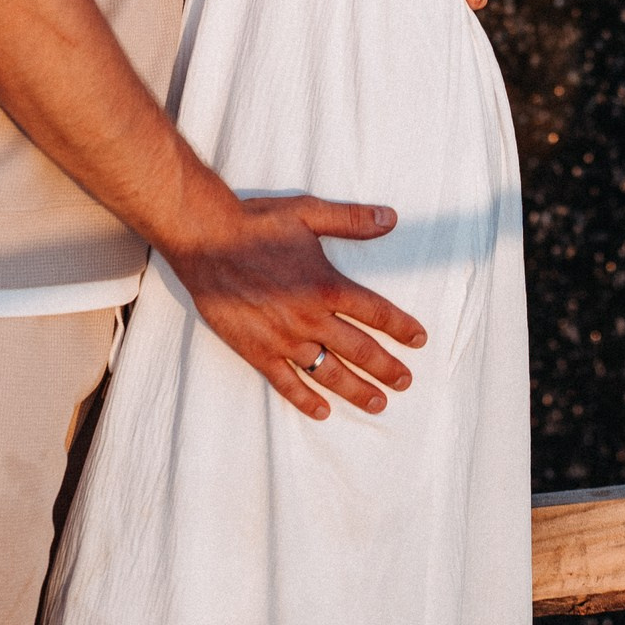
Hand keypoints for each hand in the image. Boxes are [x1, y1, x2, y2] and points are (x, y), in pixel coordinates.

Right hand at [161, 190, 425, 422]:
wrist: (206, 240)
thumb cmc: (257, 223)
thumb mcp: (308, 212)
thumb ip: (351, 220)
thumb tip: (392, 218)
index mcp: (326, 285)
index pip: (375, 312)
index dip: (401, 326)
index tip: (419, 339)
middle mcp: (310, 317)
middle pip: (359, 349)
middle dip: (386, 367)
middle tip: (405, 382)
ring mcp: (284, 338)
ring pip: (329, 372)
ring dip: (356, 390)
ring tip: (378, 403)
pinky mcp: (257, 351)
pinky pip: (287, 382)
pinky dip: (306, 399)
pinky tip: (322, 411)